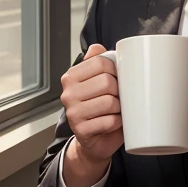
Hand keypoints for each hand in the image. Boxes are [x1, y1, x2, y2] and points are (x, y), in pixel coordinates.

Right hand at [60, 43, 123, 164]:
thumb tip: (97, 46)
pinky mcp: (81, 130)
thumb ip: (96, 61)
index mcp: (72, 77)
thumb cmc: (98, 109)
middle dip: (119, 91)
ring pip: (110, 102)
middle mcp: (68, 93)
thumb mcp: (96, 82)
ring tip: (115, 111)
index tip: (117, 79)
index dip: (116, 70)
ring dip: (119, 108)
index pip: (101, 62)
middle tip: (117, 98)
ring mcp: (73, 112)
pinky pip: (110, 121)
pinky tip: (112, 123)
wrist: (94, 140)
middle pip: (107, 82)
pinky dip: (117, 123)